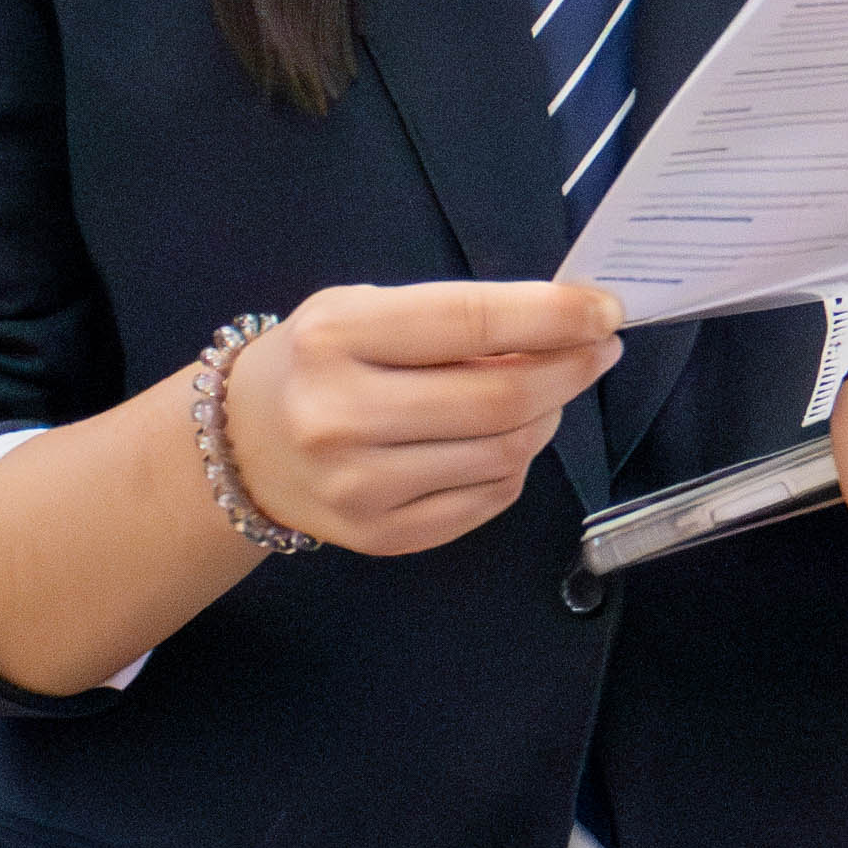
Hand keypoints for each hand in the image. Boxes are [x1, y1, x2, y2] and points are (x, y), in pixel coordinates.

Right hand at [220, 278, 624, 557]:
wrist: (242, 444)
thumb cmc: (320, 361)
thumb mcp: (367, 310)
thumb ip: (455, 318)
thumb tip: (565, 328)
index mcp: (337, 337)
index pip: (473, 321)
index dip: (555, 316)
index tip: (606, 310)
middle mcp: (342, 416)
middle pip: (501, 400)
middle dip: (570, 370)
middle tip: (598, 351)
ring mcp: (360, 487)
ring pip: (505, 455)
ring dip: (546, 418)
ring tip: (543, 393)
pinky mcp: (381, 536)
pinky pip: (489, 500)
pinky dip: (516, 465)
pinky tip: (504, 440)